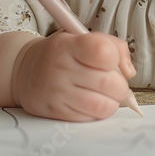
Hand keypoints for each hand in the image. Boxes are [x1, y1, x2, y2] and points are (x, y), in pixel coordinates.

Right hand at [11, 31, 135, 120]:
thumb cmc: (63, 53)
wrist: (25, 70)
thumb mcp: (83, 37)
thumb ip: (114, 47)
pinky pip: (90, 118)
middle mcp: (60, 68)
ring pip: (103, 106)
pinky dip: (98, 112)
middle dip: (120, 85)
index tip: (111, 60)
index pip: (104, 52)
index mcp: (68, 45)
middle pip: (109, 83)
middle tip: (114, 82)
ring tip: (105, 94)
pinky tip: (91, 101)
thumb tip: (129, 72)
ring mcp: (56, 93)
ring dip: (112, 102)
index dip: (116, 58)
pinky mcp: (55, 112)